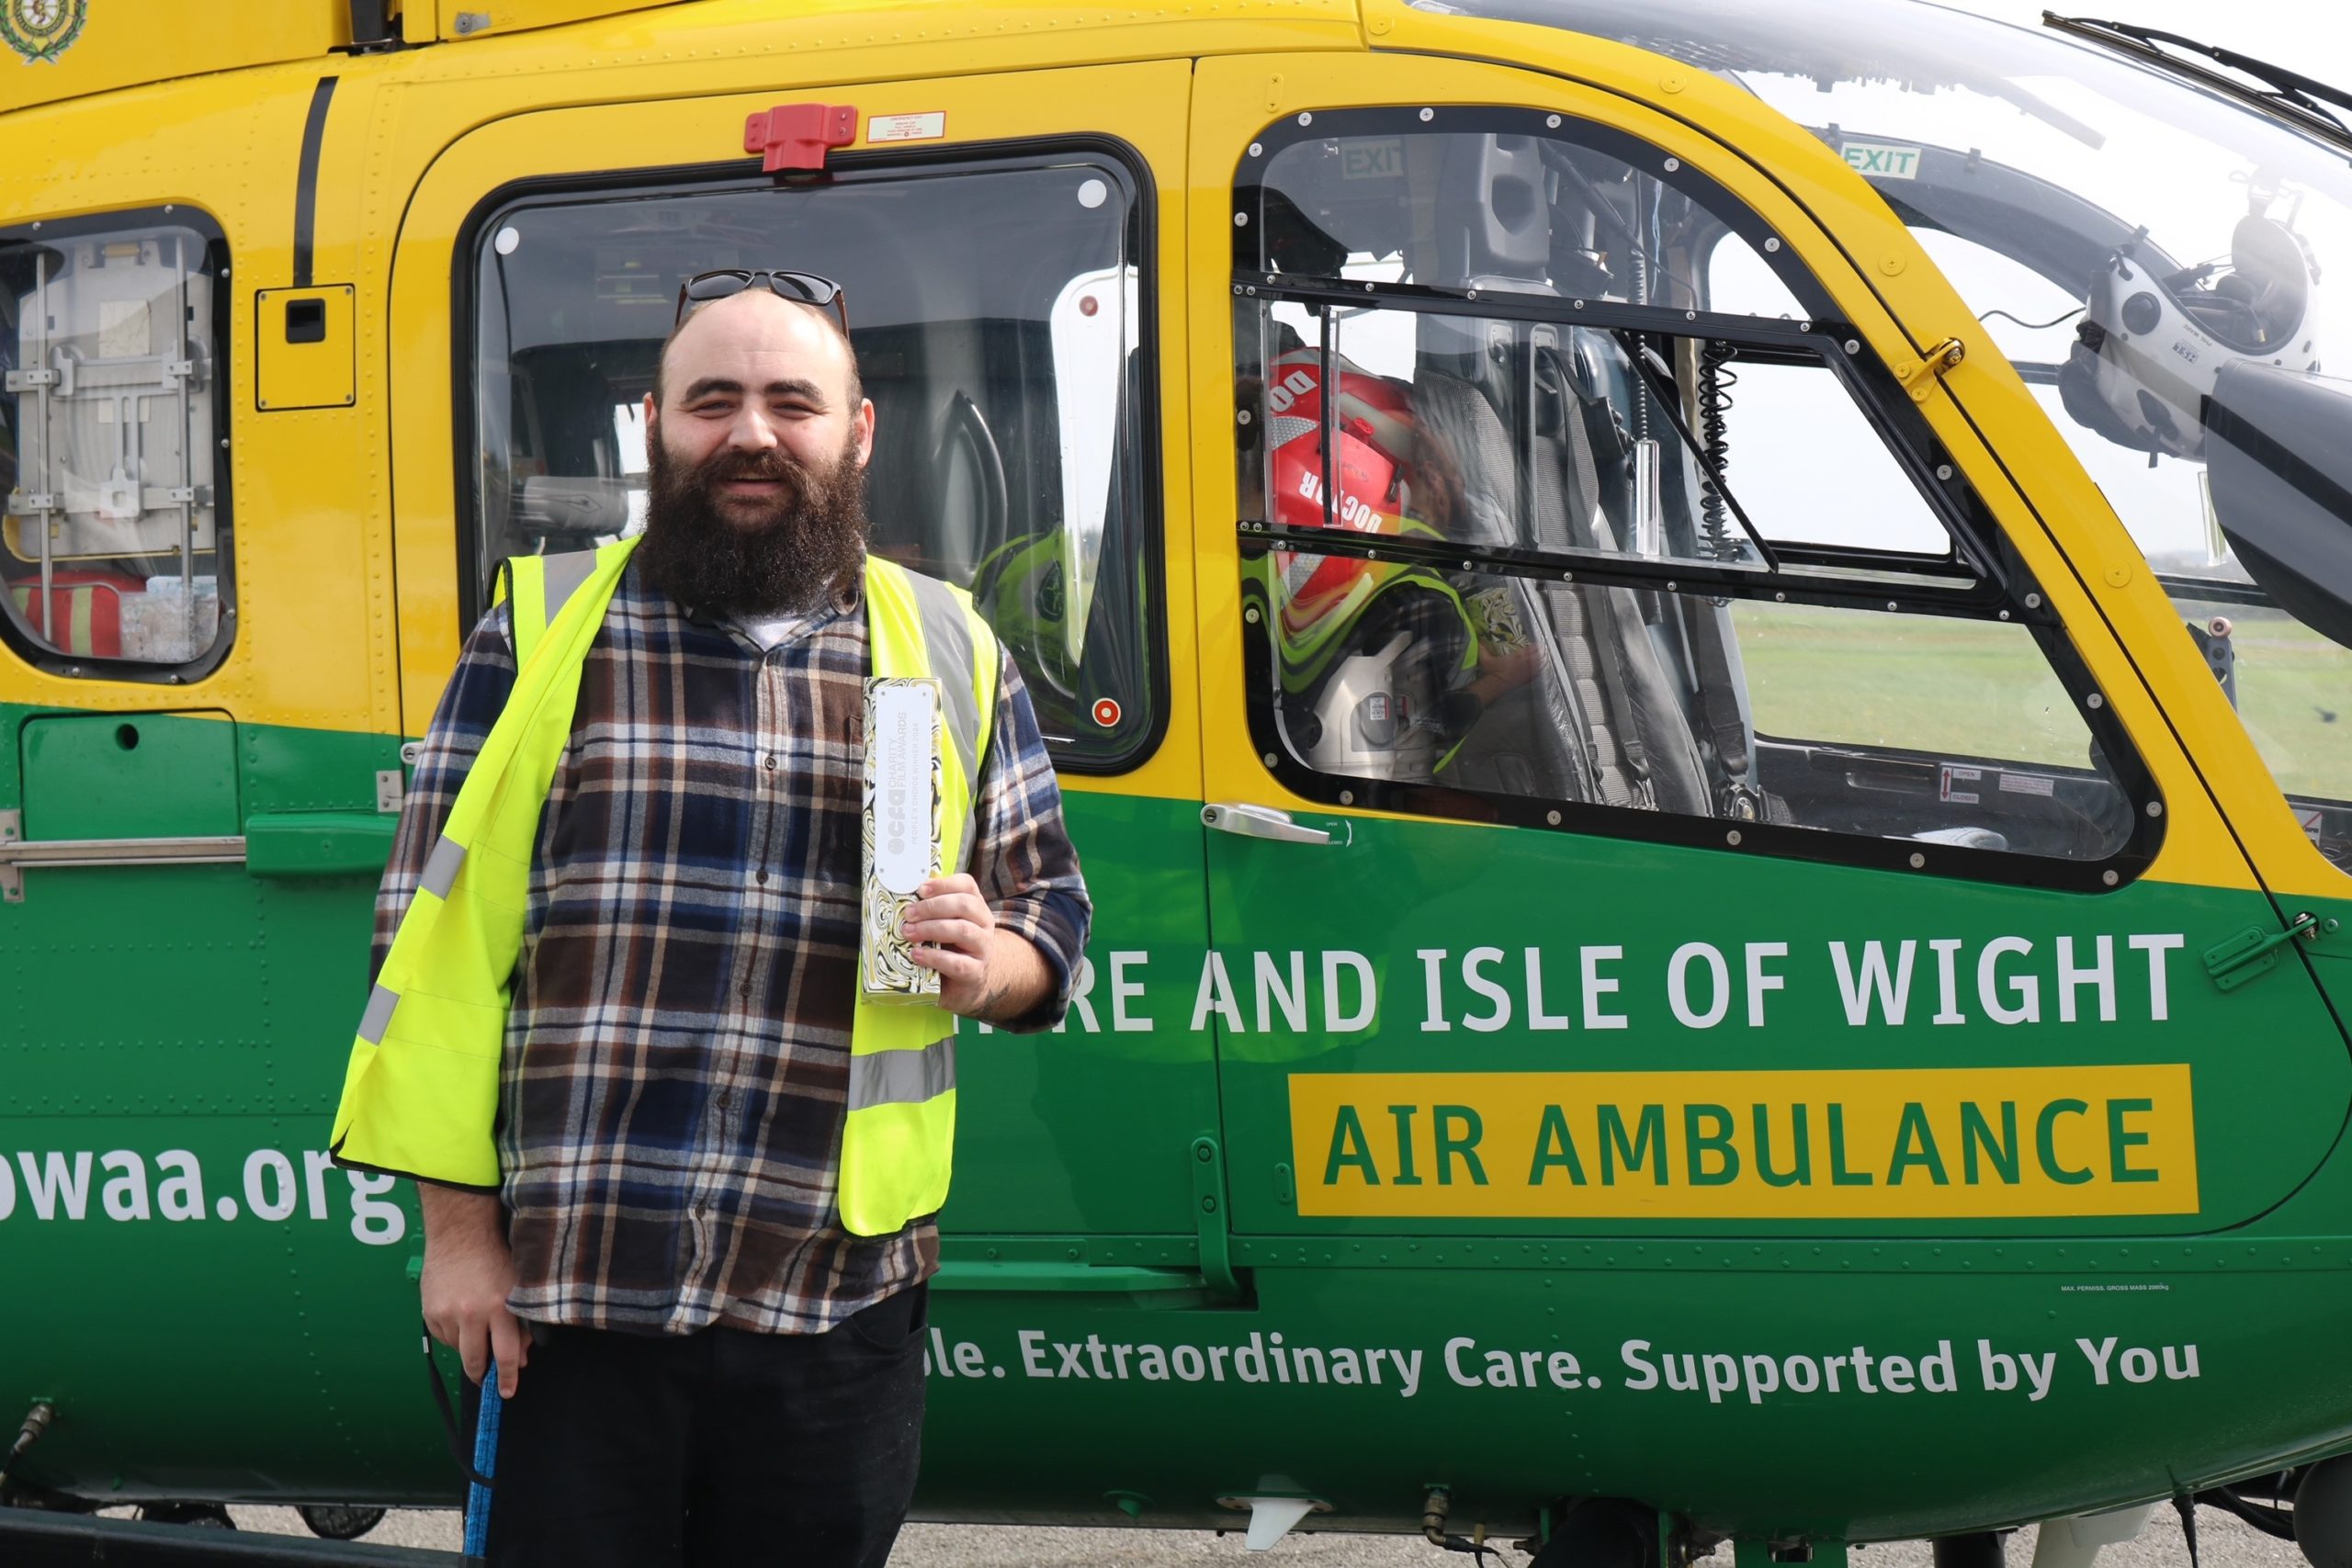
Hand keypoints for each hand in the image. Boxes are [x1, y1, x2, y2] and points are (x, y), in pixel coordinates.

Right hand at [418, 1187, 527, 1397]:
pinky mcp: (430, 1311)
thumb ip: (523, 1322)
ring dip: (468, 1347)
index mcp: (500, 1307)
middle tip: (484, 1377)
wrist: (461, 1233)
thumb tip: (521, 1358)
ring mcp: (448, 1313)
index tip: (506, 1393)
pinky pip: (442, 1337)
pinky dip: (452, 1334)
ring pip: (459, 1349)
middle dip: (481, 1374)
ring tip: (475, 1327)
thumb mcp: (518, 1287)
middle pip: (475, 1360)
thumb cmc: (497, 1257)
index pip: (506, 1354)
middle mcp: (472, 1313)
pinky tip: (459, 1316)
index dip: (507, 1378)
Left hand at [902, 874, 1050, 1022]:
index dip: (944, 884)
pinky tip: (916, 955)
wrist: (967, 984)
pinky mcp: (976, 972)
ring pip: (963, 930)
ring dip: (931, 929)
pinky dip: (933, 957)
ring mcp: (983, 948)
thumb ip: (931, 911)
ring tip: (909, 933)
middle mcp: (984, 924)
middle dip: (932, 907)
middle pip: (964, 905)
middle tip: (908, 915)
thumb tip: (905, 897)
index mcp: (976, 907)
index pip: (967, 885)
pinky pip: (956, 962)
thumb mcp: (943, 925)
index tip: (920, 889)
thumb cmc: (951, 949)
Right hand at [1467, 639, 1540, 707]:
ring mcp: (1525, 672)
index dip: (1533, 646)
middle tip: (1543, 648)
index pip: (1528, 649)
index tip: (1537, 643)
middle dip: (1539, 652)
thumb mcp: (1485, 658)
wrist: (1495, 684)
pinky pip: (1534, 674)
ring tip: (1545, 657)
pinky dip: (1539, 670)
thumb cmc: (1492, 670)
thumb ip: (1482, 648)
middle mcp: (1523, 663)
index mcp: (1516, 656)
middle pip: (1534, 656)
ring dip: (1541, 660)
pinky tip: (1542, 668)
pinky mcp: (1525, 680)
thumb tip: (1478, 640)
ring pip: (1537, 665)